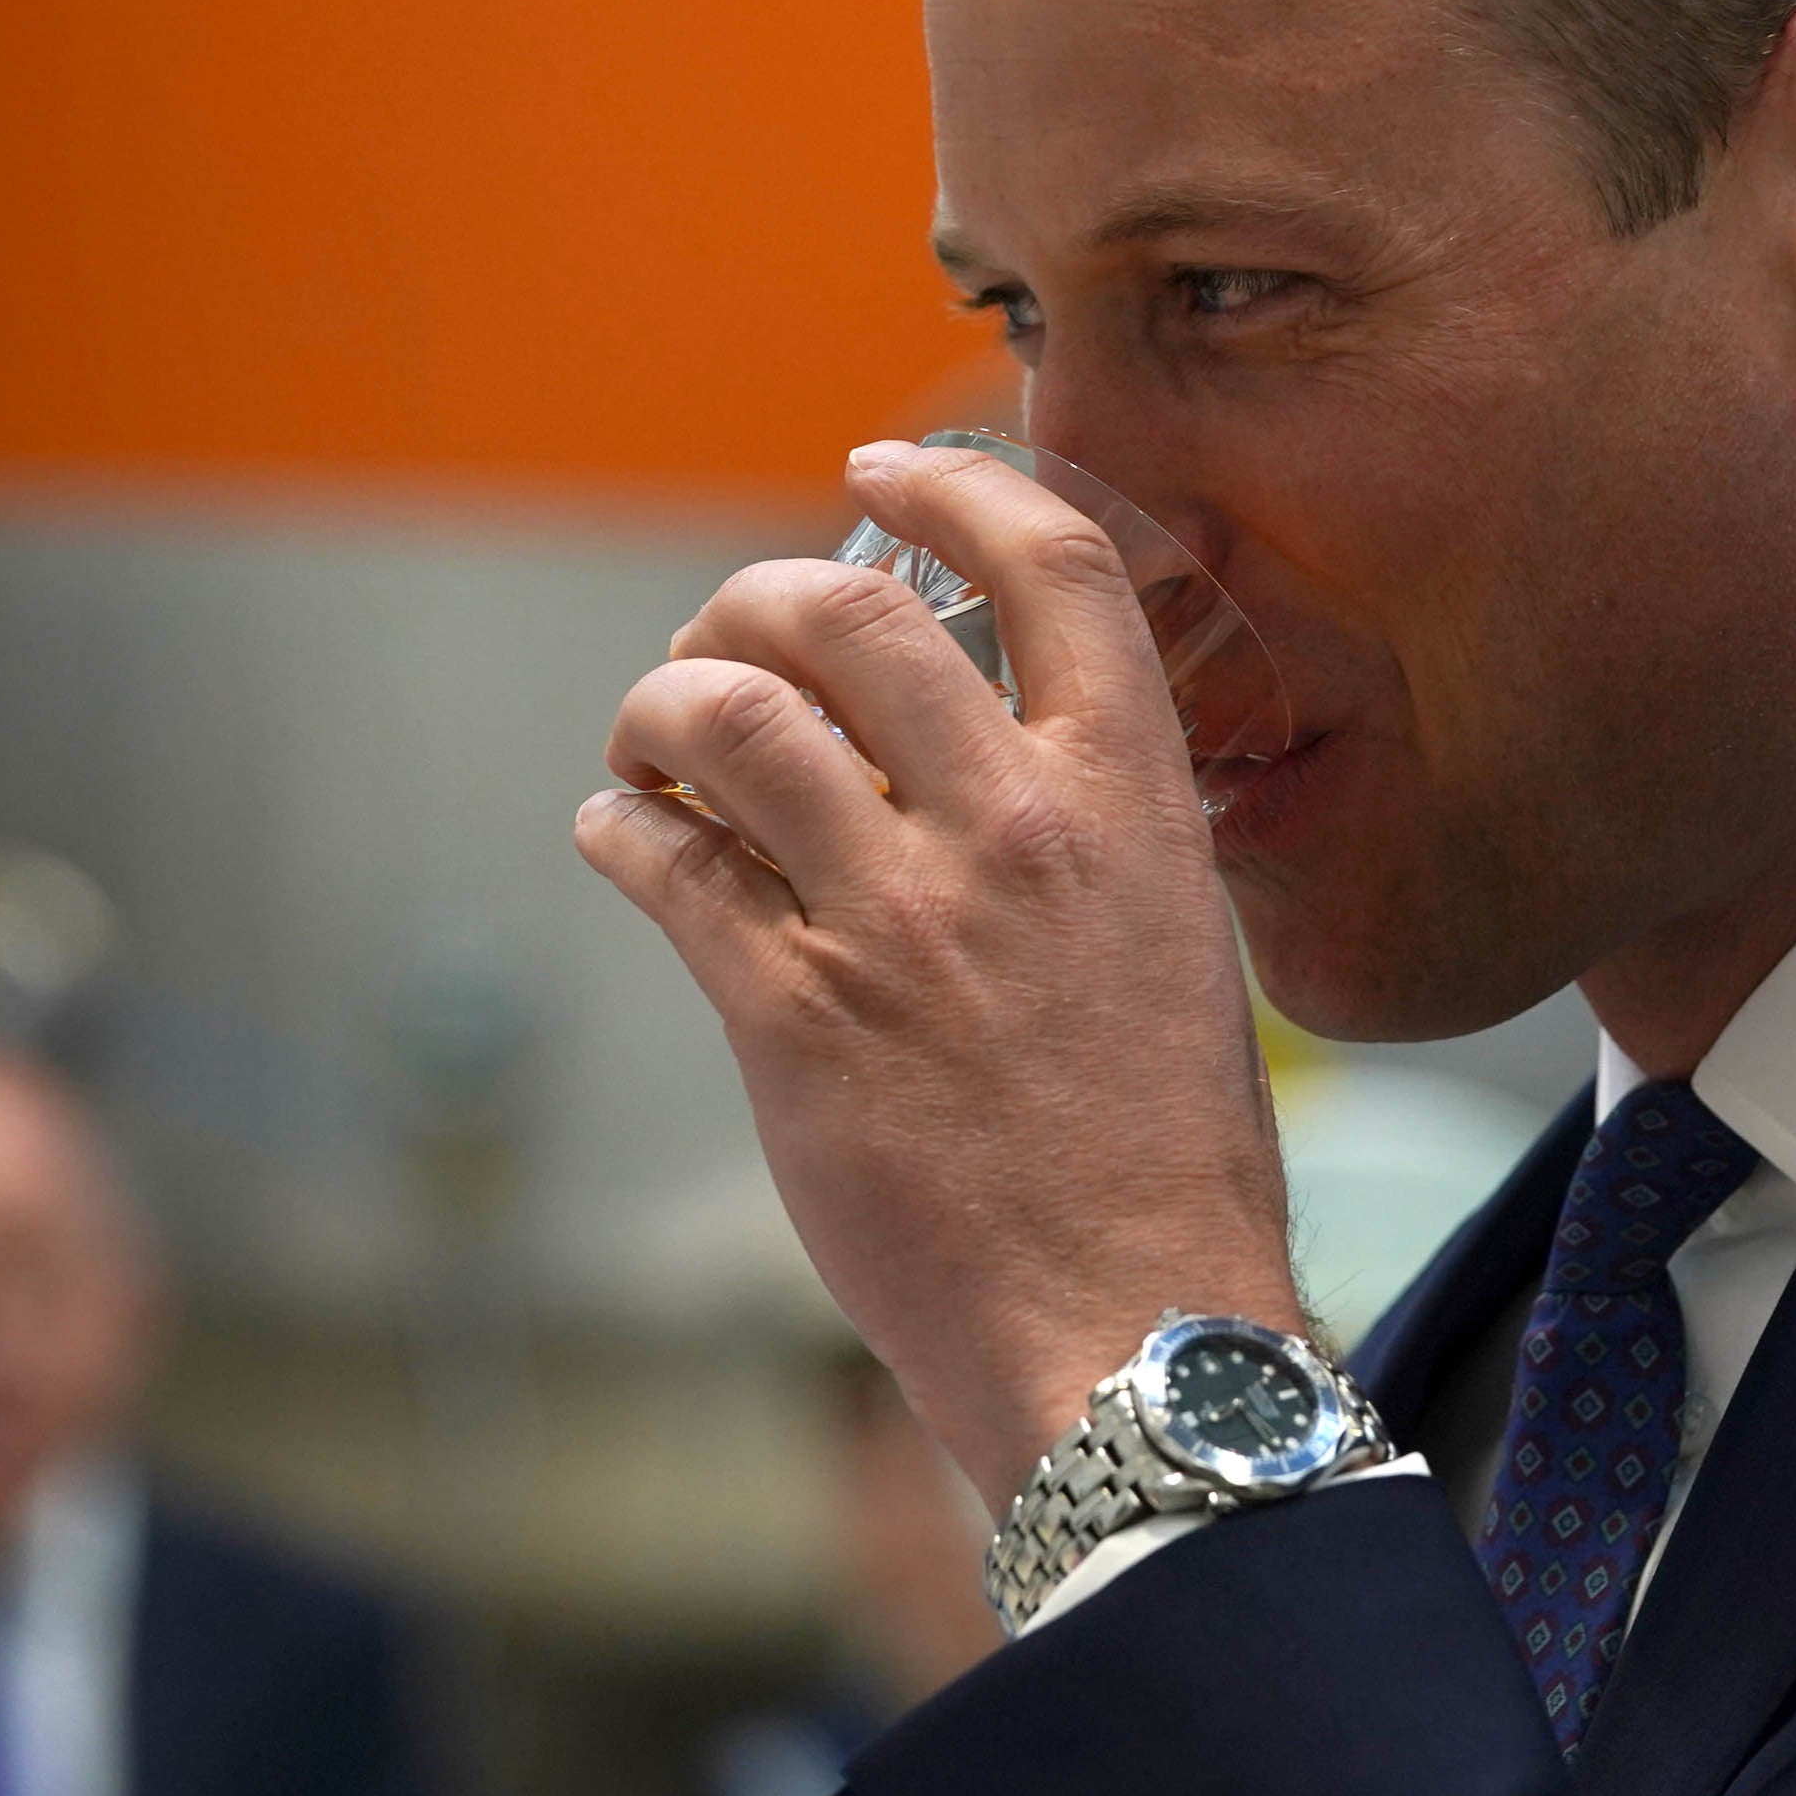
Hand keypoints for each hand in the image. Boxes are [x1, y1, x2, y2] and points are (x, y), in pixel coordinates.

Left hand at [574, 441, 1306, 1509]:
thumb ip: (1092, 830)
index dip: (954, 488)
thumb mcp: (1176, 942)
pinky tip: (622, 836)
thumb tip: (982, 756)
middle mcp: (1015, 831)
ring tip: (657, 737)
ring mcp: (898, 920)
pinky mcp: (793, 1018)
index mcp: (1132, 800)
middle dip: (752, 597)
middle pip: (844, 611)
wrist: (1132, 1325)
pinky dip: (619, 826)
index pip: (1054, 566)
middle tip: (728, 636)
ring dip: (663, 702)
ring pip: (729, 715)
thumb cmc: (1165, 1154)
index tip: (881, 471)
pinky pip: (663, 862)